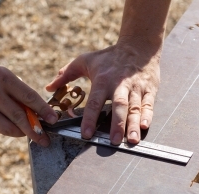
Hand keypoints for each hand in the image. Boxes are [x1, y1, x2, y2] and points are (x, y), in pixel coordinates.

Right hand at [0, 50, 57, 146]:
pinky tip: (18, 132)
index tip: (53, 119)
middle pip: (19, 116)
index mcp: (3, 77)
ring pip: (7, 127)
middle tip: (46, 139)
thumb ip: (15, 90)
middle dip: (35, 130)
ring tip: (33, 136)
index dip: (43, 110)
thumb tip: (35, 108)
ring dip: (22, 134)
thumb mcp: (0, 72)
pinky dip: (9, 131)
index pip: (28, 97)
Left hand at [46, 37, 161, 144]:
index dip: (90, 118)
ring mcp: (136, 88)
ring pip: (135, 107)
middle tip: (112, 142)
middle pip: (119, 106)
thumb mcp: (85, 61)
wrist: (138, 45)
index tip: (86, 134)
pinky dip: (148, 115)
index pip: (95, 102)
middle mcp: (120, 85)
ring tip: (131, 140)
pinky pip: (149, 104)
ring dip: (133, 124)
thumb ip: (66, 74)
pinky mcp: (150, 89)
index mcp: (103, 80)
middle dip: (116, 124)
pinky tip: (145, 127)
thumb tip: (49, 87)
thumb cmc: (109, 57)